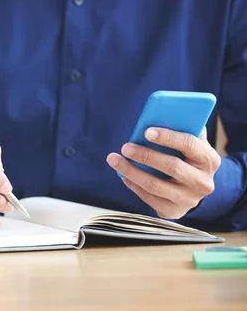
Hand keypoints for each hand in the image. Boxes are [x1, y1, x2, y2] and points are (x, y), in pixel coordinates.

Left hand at [106, 127, 221, 219]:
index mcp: (209, 160)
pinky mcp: (174, 211)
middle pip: (172, 167)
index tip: (147, 131)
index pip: (190, 145)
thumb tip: (162, 113)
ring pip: (155, 185)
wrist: (195, 189)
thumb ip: (183, 128)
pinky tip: (122, 174)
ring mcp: (189, 199)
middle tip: (125, 146)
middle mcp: (203, 182)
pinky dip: (132, 184)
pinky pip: (148, 198)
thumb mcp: (192, 144)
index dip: (168, 137)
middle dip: (145, 155)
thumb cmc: (188, 158)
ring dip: (131, 171)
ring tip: (114, 159)